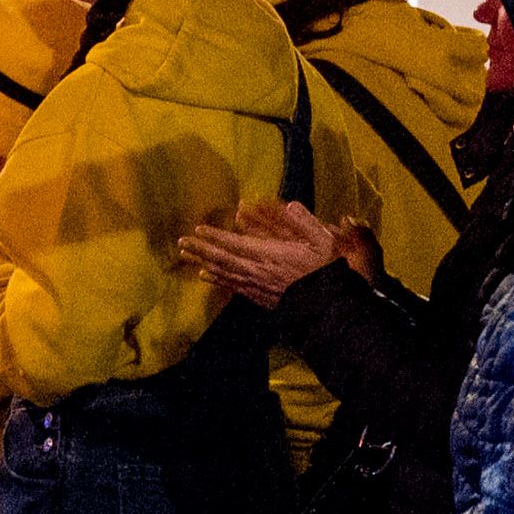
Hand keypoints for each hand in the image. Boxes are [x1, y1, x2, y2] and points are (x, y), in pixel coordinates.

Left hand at [176, 199, 357, 307]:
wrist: (332, 310)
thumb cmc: (331, 272)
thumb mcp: (325, 242)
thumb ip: (305, 222)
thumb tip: (289, 204)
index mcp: (270, 255)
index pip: (235, 243)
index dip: (215, 236)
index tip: (197, 229)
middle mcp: (258, 271)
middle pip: (222, 259)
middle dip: (200, 249)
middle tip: (180, 243)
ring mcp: (257, 287)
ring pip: (224, 273)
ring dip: (204, 262)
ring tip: (186, 256)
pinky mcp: (261, 298)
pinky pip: (233, 287)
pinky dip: (217, 280)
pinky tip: (207, 276)